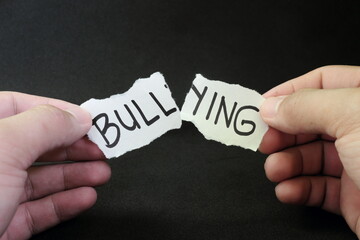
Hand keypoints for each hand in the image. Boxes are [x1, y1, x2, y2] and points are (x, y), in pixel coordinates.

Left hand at [0, 92, 110, 239]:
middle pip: (36, 144)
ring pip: (41, 178)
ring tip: (101, 173)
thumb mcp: (3, 148)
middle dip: (73, 146)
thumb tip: (78, 117)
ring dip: (76, 175)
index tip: (88, 119)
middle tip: (101, 148)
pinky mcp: (1, 224)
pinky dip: (66, 203)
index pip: (19, 106)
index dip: (57, 110)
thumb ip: (45, 124)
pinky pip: (39, 209)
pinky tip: (85, 197)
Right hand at [259, 65, 359, 236]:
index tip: (262, 106)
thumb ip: (306, 107)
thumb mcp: (354, 117)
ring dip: (285, 164)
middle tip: (264, 142)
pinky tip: (288, 190)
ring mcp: (359, 163)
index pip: (321, 84)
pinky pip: (317, 188)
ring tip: (274, 170)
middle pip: (310, 122)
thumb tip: (271, 107)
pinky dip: (297, 189)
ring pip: (309, 157)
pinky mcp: (354, 196)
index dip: (289, 93)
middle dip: (283, 133)